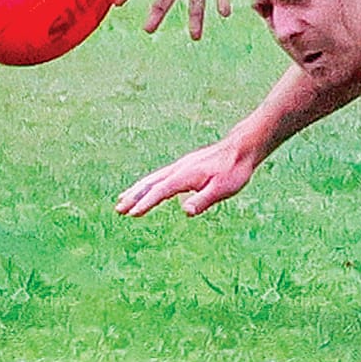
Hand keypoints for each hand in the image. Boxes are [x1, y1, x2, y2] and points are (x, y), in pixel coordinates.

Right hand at [116, 138, 254, 218]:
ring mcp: (181, 166)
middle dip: (134, 196)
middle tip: (118, 209)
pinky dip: (149, 184)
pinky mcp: (185, 166)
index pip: (161, 191)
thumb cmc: (234, 170)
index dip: (146, 203)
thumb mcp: (222, 189)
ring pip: (154, 179)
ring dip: (137, 190)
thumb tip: (185, 211)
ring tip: (122, 200)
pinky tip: (147, 190)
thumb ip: (203, 200)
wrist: (242, 148)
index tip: (132, 214)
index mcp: (186, 175)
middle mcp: (179, 168)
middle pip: (151, 183)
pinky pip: (161, 176)